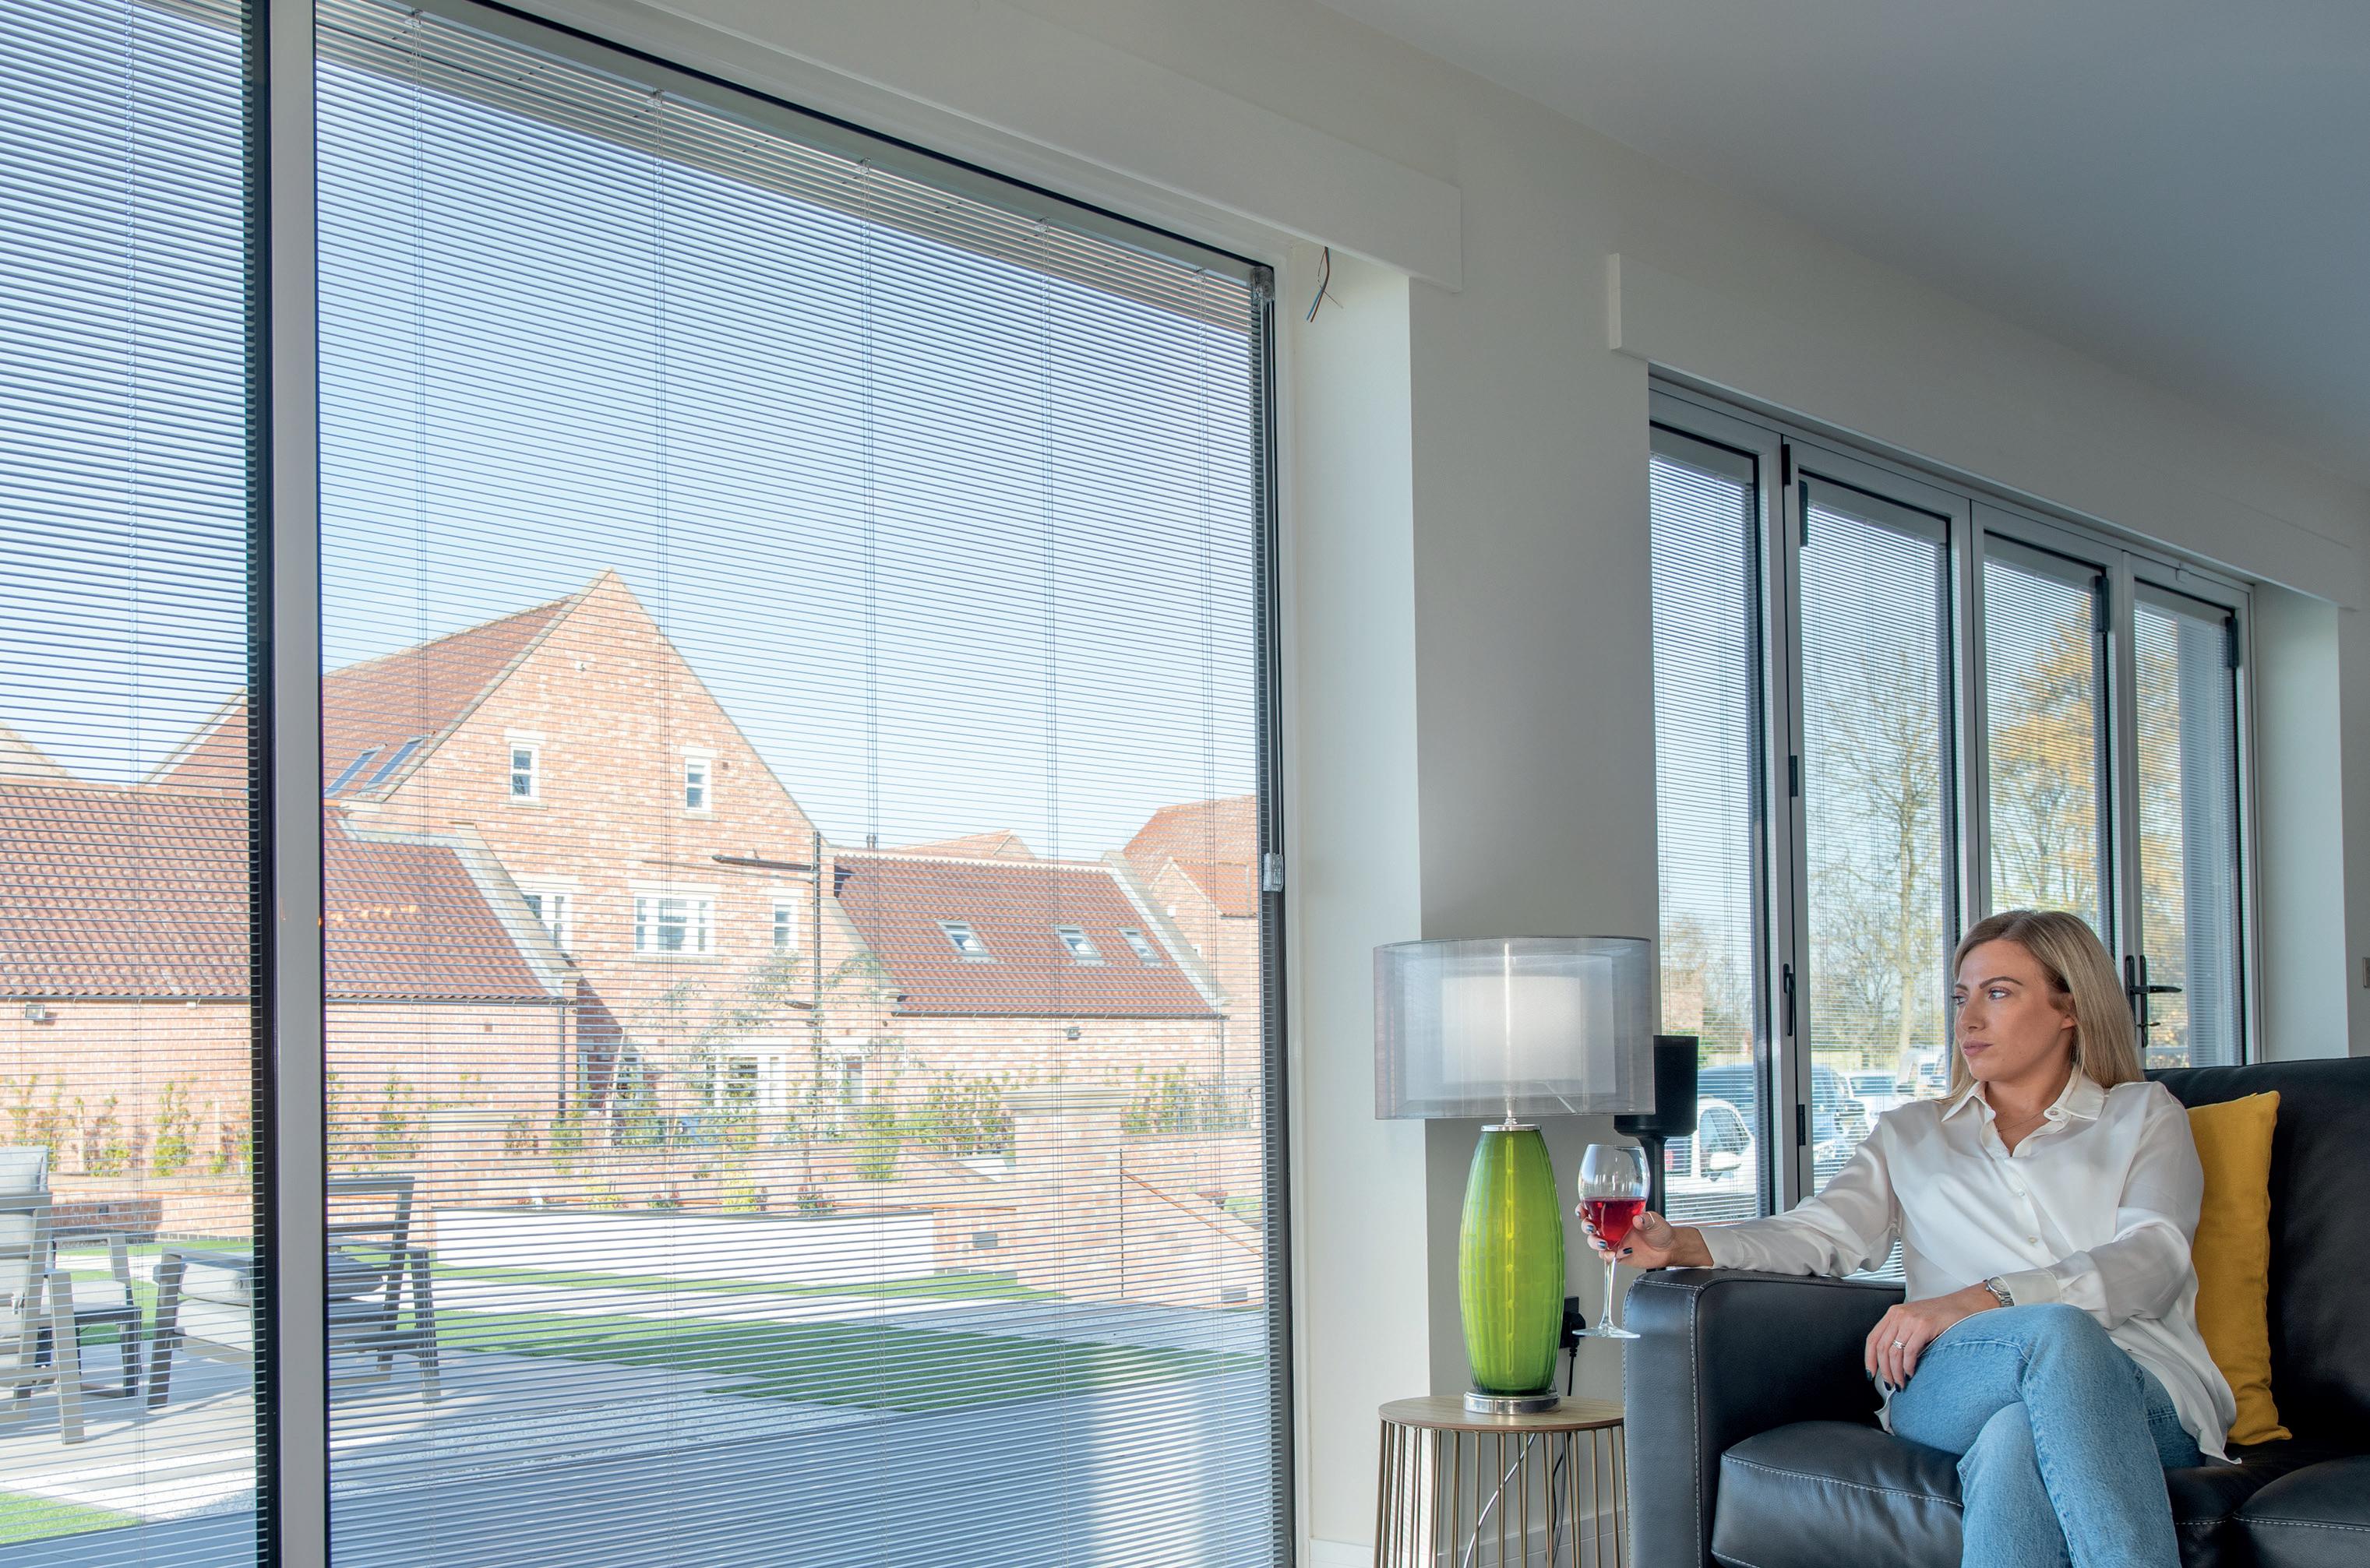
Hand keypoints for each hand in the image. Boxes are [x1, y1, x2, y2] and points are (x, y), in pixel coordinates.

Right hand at [1580, 1209, 1710, 1269]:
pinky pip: (1606, 1256)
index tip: (1582, 1209)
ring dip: (1595, 1243)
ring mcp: (1614, 1241)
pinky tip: (1618, 1254)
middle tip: (1592, 1228)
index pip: (1595, 1208)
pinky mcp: (1618, 1254)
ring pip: (1594, 1241)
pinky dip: (1608, 1256)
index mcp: (1618, 1214)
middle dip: (1586, 1226)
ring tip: (1606, 1245)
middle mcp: (1612, 1227)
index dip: (1584, 1208)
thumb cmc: (1661, 1230)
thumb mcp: (1655, 1220)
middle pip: (1589, 1225)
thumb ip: (1646, 1219)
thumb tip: (1638, 1219)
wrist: (1669, 1249)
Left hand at [1863, 1285, 1996, 1389]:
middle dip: (1884, 1370)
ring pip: (1894, 1352)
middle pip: (1882, 1348)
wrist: (1962, 1305)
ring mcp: (1911, 1320)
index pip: (1873, 1338)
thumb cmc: (1940, 1316)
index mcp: (1893, 1314)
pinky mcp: (1924, 1326)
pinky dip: (1908, 1366)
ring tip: (1901, 1383)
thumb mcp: (1914, 1321)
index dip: (1869, 1358)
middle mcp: (1899, 1315)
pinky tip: (1911, 1373)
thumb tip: (1891, 1363)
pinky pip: (1910, 1352)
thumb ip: (1901, 1335)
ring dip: (1896, 1372)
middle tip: (1889, 1384)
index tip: (1871, 1373)